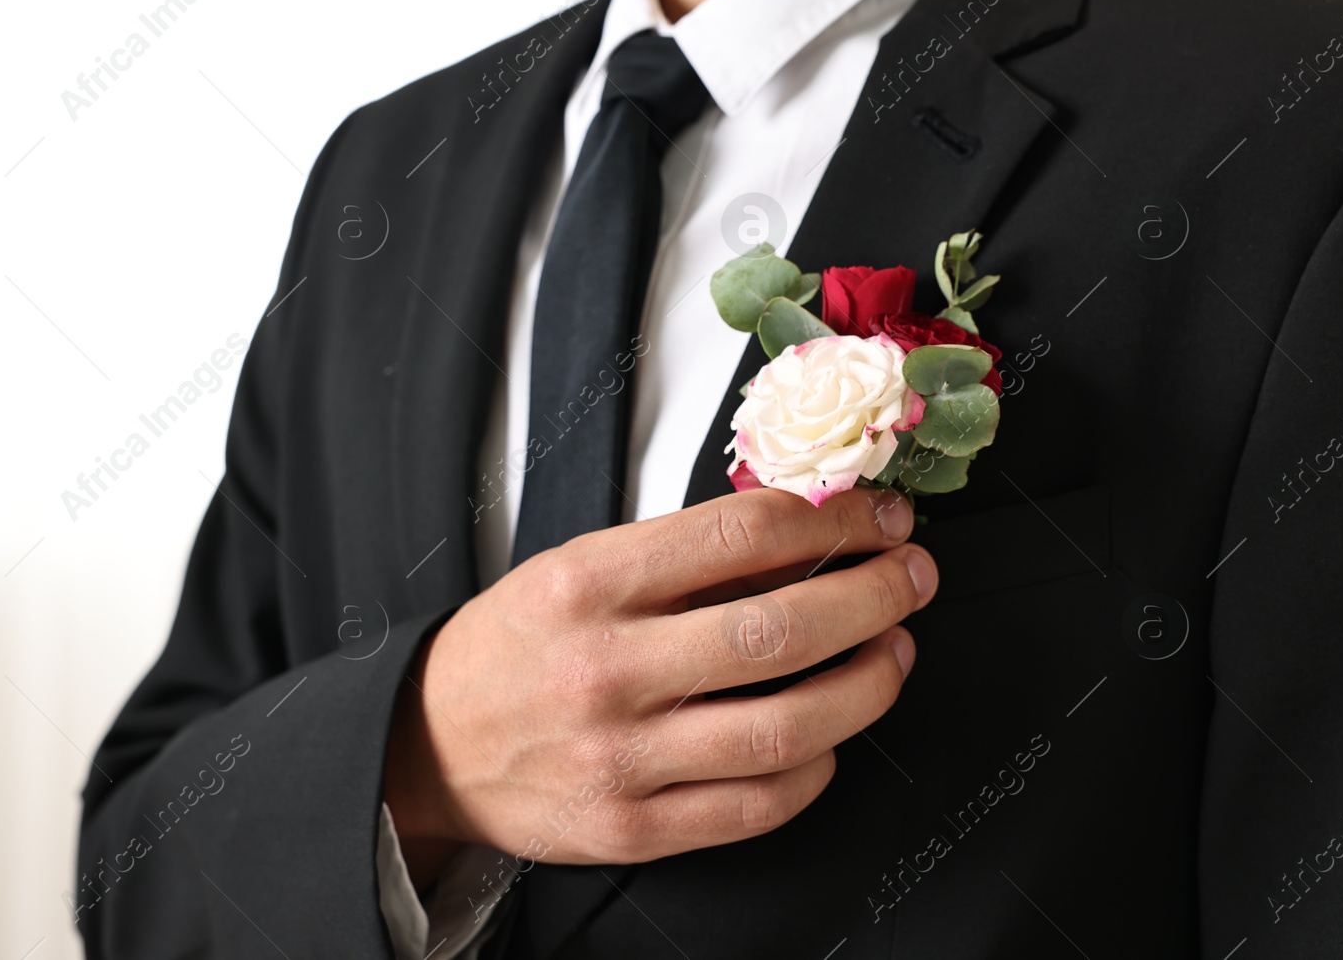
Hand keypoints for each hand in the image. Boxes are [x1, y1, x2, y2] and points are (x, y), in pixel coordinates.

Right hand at [384, 486, 935, 872]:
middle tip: (911, 576)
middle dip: (872, 595)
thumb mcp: (576, 568)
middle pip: (780, 629)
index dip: (832, 518)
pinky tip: (831, 735)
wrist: (432, 745)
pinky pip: (759, 803)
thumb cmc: (515, 645)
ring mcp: (622, 757)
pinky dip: (817, 766)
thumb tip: (806, 531)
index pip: (741, 534)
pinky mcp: (633, 827)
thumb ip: (682, 556)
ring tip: (893, 652)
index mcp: (588, 583)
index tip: (876, 514)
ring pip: (787, 725)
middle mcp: (607, 668)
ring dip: (867, 684)